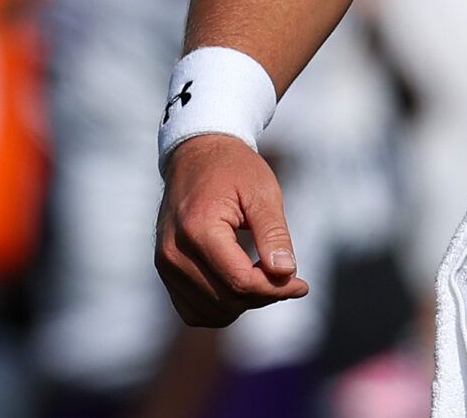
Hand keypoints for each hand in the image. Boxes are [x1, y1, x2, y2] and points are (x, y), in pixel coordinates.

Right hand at [154, 135, 309, 326]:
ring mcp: (165, 264)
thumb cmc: (233, 168)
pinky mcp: (165, 271)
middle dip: (264, 295)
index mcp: (198, 229)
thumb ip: (273, 233)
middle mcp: (174, 252)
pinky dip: (220, 308)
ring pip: (210, 312)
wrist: (196, 155)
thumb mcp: (262, 191)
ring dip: (243, 304)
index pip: (239, 281)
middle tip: (288, 278)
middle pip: (226, 300)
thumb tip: (286, 273)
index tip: (301, 284)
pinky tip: (242, 286)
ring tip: (265, 278)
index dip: (275, 289)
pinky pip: (193, 311)